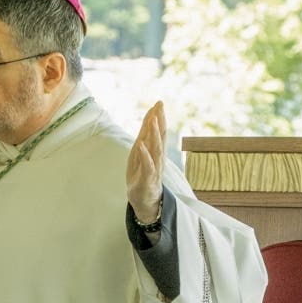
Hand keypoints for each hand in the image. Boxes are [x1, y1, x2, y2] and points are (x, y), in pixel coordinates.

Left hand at [126, 101, 165, 221]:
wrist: (144, 200)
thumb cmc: (142, 175)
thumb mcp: (141, 154)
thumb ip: (145, 138)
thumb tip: (148, 120)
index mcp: (154, 151)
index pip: (158, 131)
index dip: (158, 117)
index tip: (158, 102)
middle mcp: (157, 158)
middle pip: (160, 137)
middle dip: (159, 121)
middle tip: (160, 105)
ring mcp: (154, 168)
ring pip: (155, 149)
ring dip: (154, 134)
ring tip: (152, 120)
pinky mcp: (147, 179)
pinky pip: (147, 166)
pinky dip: (145, 155)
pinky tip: (141, 145)